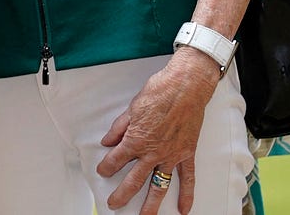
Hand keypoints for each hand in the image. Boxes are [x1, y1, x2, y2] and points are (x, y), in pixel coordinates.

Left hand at [95, 50, 221, 213]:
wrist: (185, 88)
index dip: (107, 166)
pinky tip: (182, 209)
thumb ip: (119, 128)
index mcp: (136, 139)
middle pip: (134, 180)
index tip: (102, 171)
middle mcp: (153, 152)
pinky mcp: (186, 154)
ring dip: (151, 204)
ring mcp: (171, 155)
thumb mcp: (131, 108)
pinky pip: (187, 178)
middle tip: (114, 204)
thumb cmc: (158, 92)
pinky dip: (186, 194)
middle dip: (122, 194)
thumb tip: (107, 141)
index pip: (116, 159)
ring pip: (159, 185)